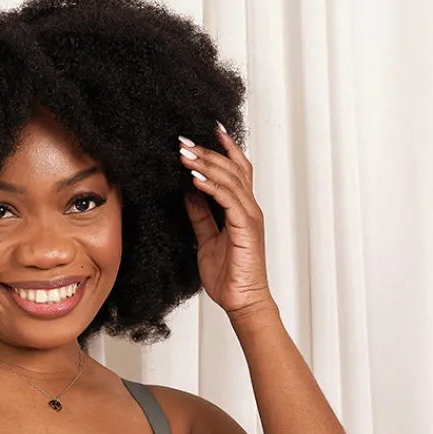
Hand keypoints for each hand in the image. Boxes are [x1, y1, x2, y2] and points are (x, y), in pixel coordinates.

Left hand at [179, 123, 273, 318]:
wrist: (241, 301)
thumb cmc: (229, 275)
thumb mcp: (206, 240)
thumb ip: (200, 215)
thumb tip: (187, 192)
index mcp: (241, 209)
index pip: (236, 169)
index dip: (223, 148)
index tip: (205, 132)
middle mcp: (248, 207)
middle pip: (232, 167)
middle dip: (207, 151)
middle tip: (183, 141)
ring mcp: (249, 215)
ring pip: (230, 178)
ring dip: (205, 164)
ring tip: (184, 154)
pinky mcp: (245, 226)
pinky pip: (228, 198)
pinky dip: (211, 186)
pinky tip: (195, 178)